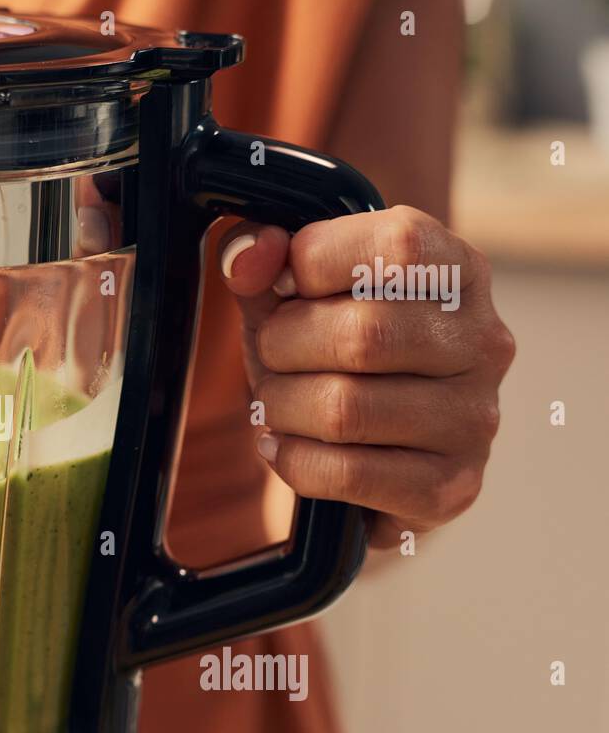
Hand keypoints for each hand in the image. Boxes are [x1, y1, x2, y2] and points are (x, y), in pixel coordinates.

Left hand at [218, 206, 515, 548]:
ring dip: (282, 407)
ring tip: (280, 404)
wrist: (362, 465)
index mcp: (458, 272)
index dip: (316, 262)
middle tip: (273, 358)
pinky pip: (344, 473)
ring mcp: (473, 419)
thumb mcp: (288, 300)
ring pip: (344, 409)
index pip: (400, 245)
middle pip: (363, 335)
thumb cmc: (328, 362)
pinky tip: (286, 448)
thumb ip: (263, 265)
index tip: (286, 287)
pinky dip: (293, 460)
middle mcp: (483, 342)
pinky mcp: (450, 487)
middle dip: (284, 347)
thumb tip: (248, 252)